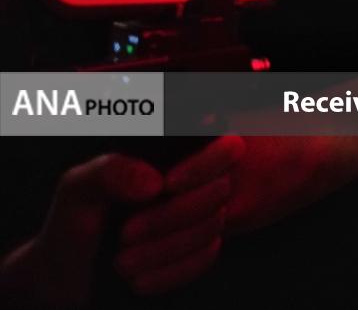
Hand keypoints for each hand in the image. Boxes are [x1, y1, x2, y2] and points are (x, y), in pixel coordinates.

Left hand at [0, 138, 239, 306]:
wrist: (68, 277)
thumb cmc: (71, 226)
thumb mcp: (77, 191)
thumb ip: (109, 171)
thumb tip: (155, 183)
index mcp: (168, 158)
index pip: (219, 145)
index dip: (204, 164)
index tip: (168, 185)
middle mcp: (191, 183)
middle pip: (219, 188)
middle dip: (172, 216)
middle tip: (125, 235)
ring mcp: (199, 217)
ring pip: (214, 225)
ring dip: (167, 249)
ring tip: (122, 264)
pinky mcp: (198, 249)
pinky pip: (207, 257)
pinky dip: (172, 272)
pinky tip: (139, 282)